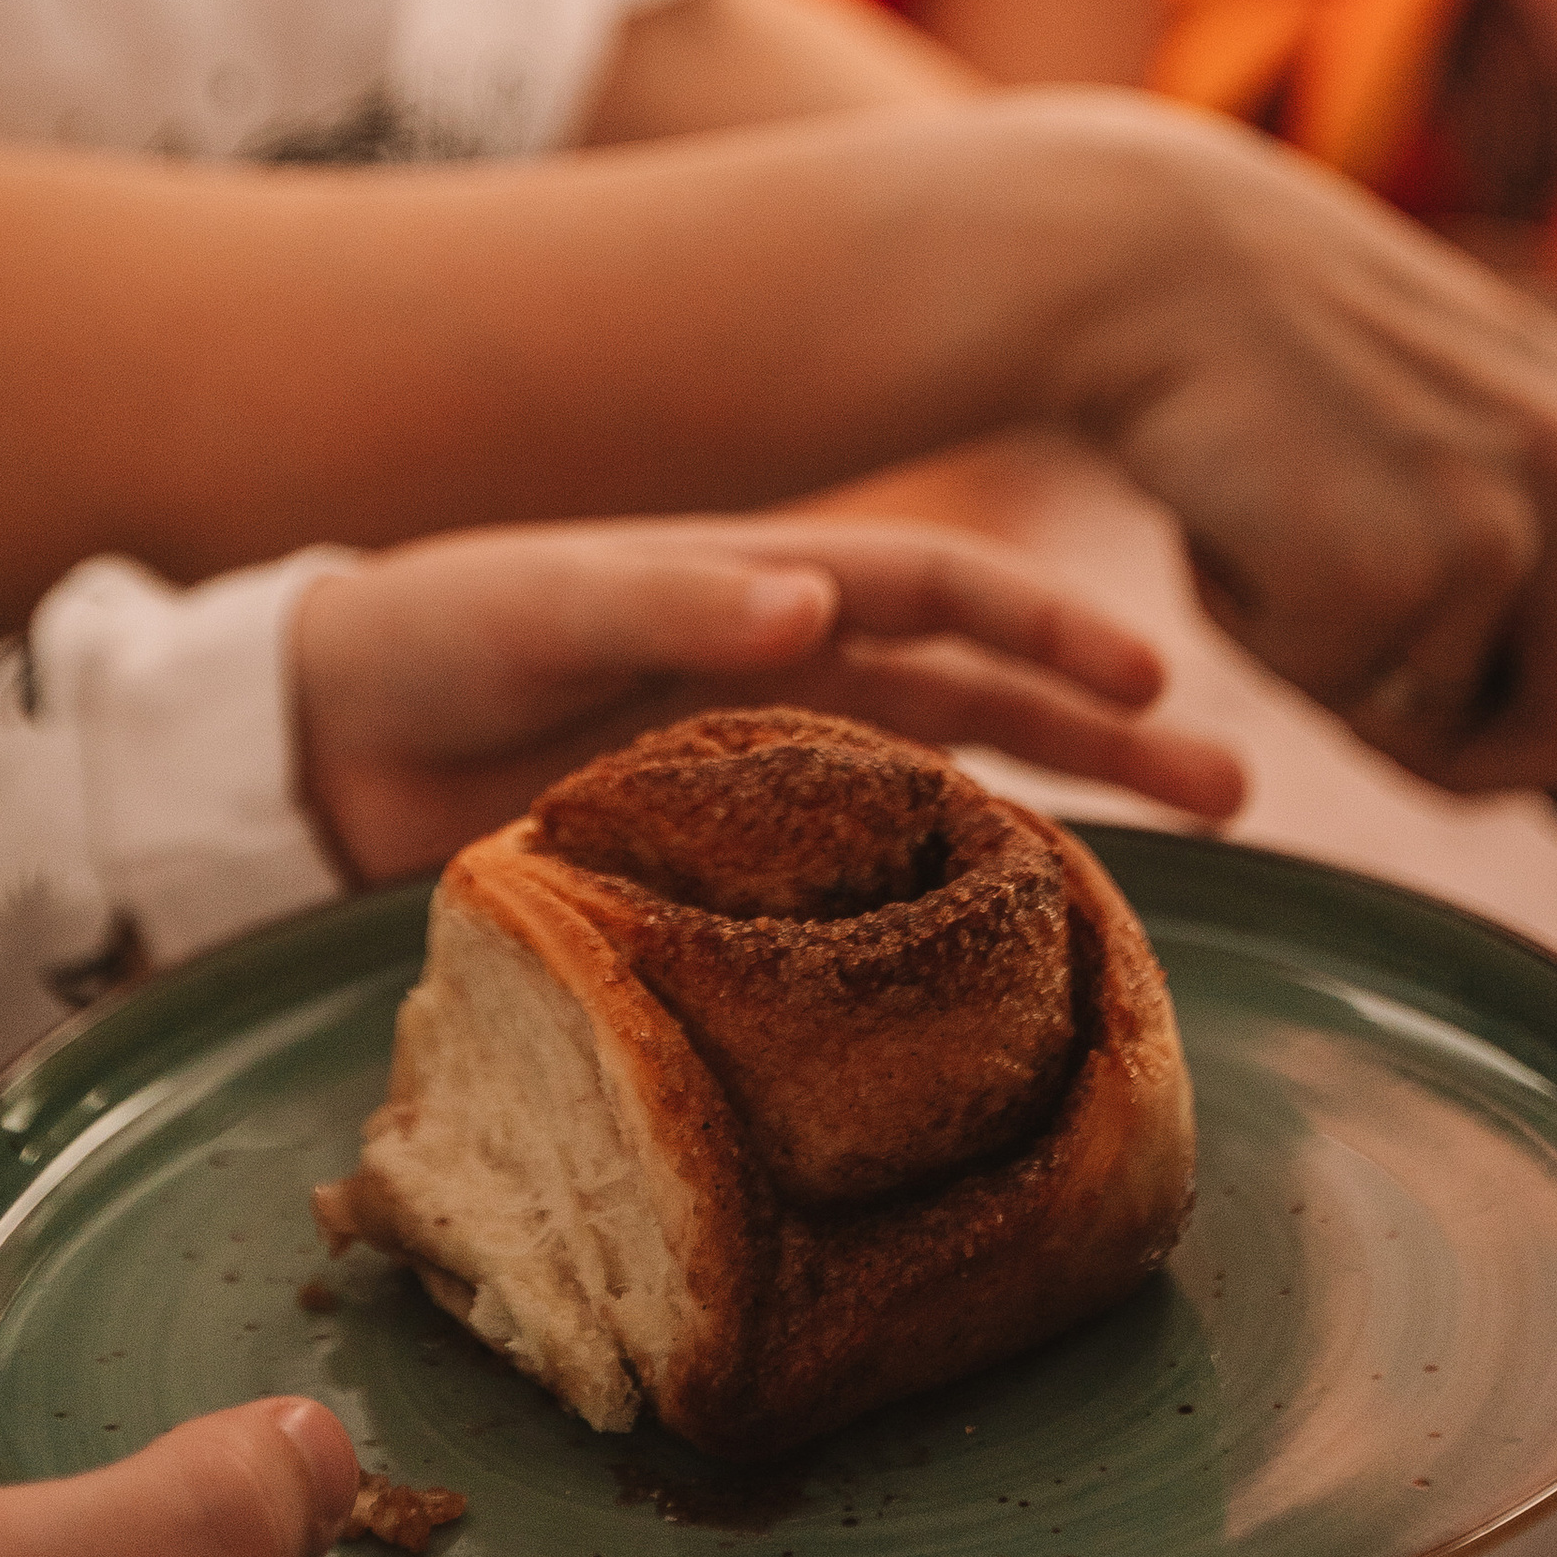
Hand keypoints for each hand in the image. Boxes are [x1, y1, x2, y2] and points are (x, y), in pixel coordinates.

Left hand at [288, 516, 1245, 883]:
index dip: (1048, 624)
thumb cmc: (430, 634)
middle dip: (1109, 727)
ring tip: (1184, 869)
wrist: (321, 740)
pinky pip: (859, 891)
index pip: (940, 594)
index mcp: (760, 591)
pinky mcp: (717, 871)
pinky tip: (1013, 965)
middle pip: (982, 696)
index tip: (1155, 668)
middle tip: (1235, 783)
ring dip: (1056, 817)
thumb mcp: (540, 602)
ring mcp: (760, 778)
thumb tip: (819, 596)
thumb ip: (668, 602)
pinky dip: (942, 914)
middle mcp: (786, 675)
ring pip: (944, 792)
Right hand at [1046, 98, 1556, 801]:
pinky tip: (1221, 521)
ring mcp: (1493, 519)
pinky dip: (1258, 640)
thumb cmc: (1244, 336)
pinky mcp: (1390, 572)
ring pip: (1444, 723)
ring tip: (1266, 535)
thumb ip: (1514, 521)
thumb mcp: (1428, 407)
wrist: (1125, 258)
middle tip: (1356, 702)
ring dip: (1342, 677)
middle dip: (1479, 753)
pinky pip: (1331, 694)